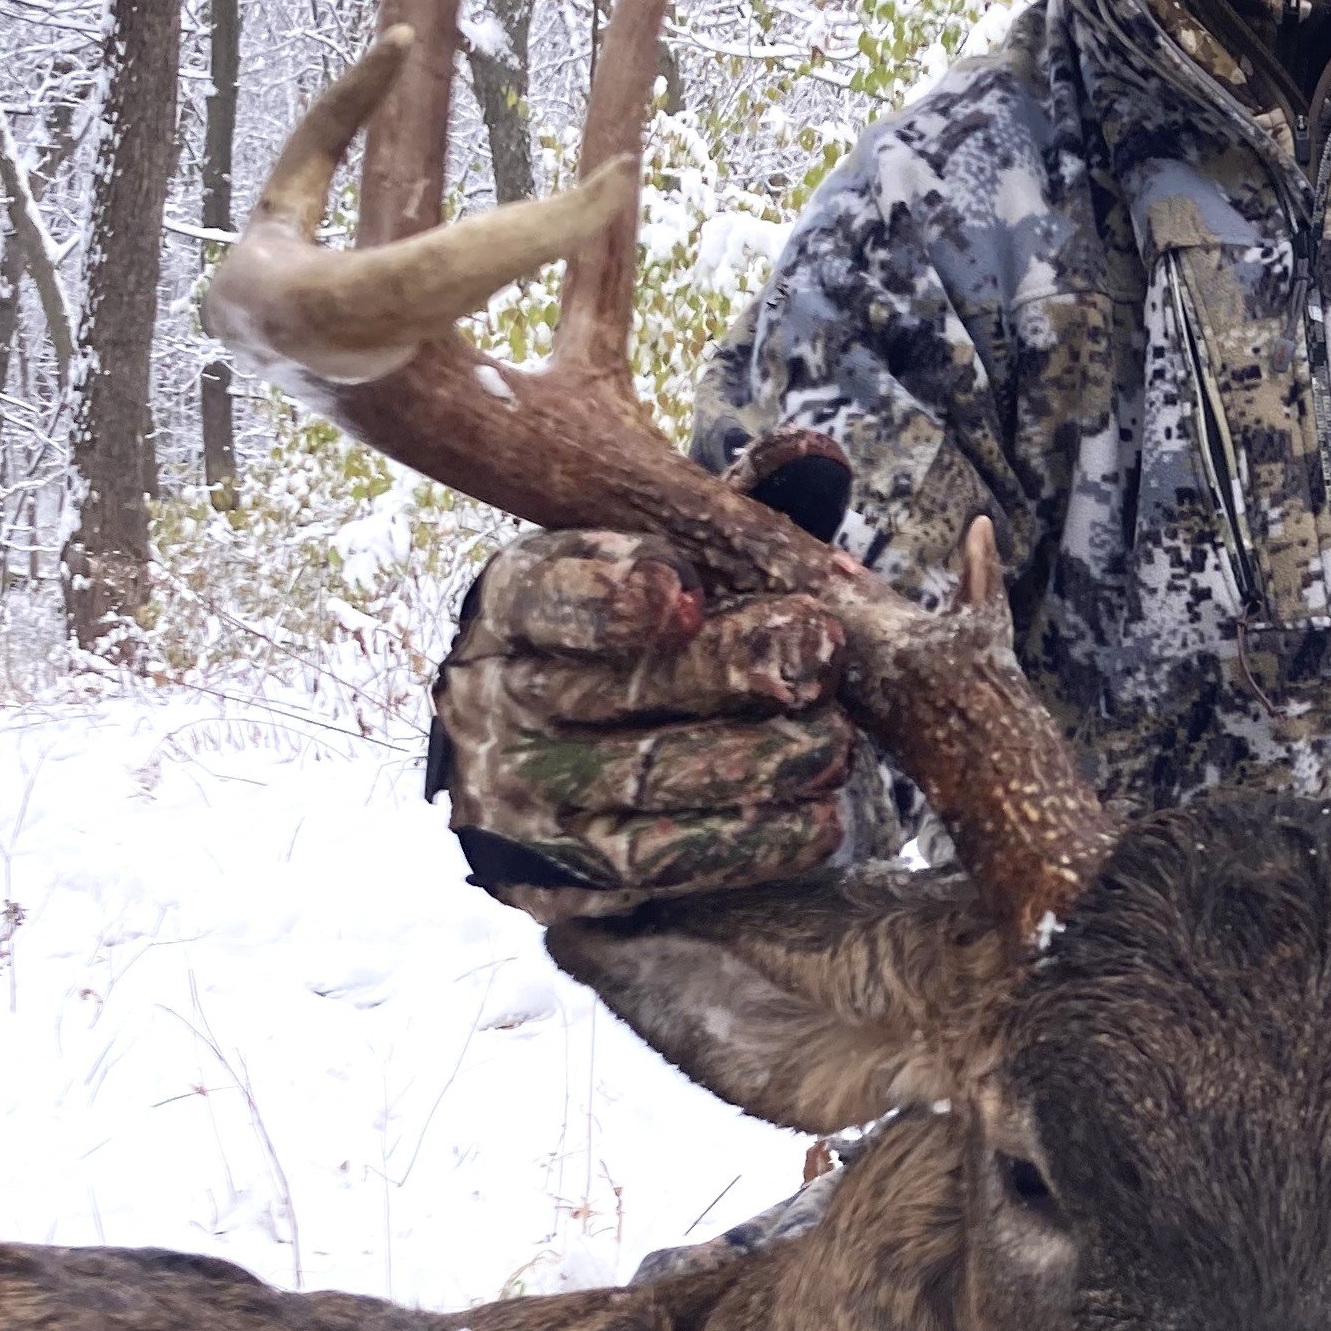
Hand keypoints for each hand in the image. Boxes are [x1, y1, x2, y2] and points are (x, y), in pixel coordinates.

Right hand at [429, 528, 857, 904]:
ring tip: (835, 745)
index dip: (607, 596)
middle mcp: (495, 698)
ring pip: (641, 781)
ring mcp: (516, 795)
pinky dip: (743, 844)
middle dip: (724, 672)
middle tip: (817, 656)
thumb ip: (729, 508)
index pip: (544, 595)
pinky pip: (654, 865)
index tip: (680, 592)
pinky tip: (816, 822)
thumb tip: (816, 454)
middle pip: (613, 691)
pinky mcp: (554, 876)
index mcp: (511, 603)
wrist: (563, 756)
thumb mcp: (665, 553)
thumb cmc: (639, 637)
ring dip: (751, 766)